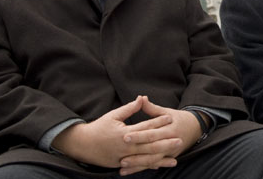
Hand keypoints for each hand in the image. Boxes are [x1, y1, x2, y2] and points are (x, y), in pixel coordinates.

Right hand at [52, 96, 178, 172]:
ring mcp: (123, 158)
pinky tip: (160, 165)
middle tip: (180, 140)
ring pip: (146, 158)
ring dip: (161, 158)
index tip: (170, 118)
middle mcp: (125, 147)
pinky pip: (138, 166)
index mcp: (124, 133)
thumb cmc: (98, 128)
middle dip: (165, 143)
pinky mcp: (121, 165)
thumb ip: (129, 108)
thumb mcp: (113, 115)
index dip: (158, 122)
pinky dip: (150, 165)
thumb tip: (142, 98)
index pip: (144, 127)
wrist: (82, 145)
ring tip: (175, 157)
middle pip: (149, 145)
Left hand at [118, 97, 203, 174]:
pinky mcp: (169, 158)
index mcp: (170, 129)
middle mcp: (171, 143)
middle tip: (122, 158)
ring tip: (123, 166)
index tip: (125, 137)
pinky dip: (142, 168)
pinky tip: (129, 171)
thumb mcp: (167, 112)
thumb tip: (141, 98)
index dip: (139, 136)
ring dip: (138, 165)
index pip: (152, 133)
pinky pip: (154, 164)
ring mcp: (171, 152)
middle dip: (137, 155)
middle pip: (152, 150)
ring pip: (153, 160)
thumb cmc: (178, 118)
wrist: (195, 128)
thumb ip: (152, 108)